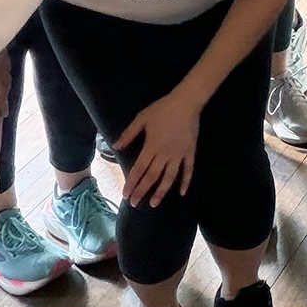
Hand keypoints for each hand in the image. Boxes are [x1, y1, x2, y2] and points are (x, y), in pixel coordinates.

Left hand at [118, 89, 200, 206]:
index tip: (126, 195)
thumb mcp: (142, 118)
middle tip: (135, 204)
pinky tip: (182, 193)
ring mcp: (179, 154)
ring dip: (161, 191)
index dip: (132, 183)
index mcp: (151, 146)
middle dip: (142, 191)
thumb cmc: (162, 109)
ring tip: (154, 204)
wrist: (186, 102)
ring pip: (169, 177)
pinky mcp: (190, 152)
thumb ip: (129, 134)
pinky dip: (185, 182)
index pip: (139, 169)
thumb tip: (115, 147)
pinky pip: (188, 170)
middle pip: (152, 176)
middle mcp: (164, 154)